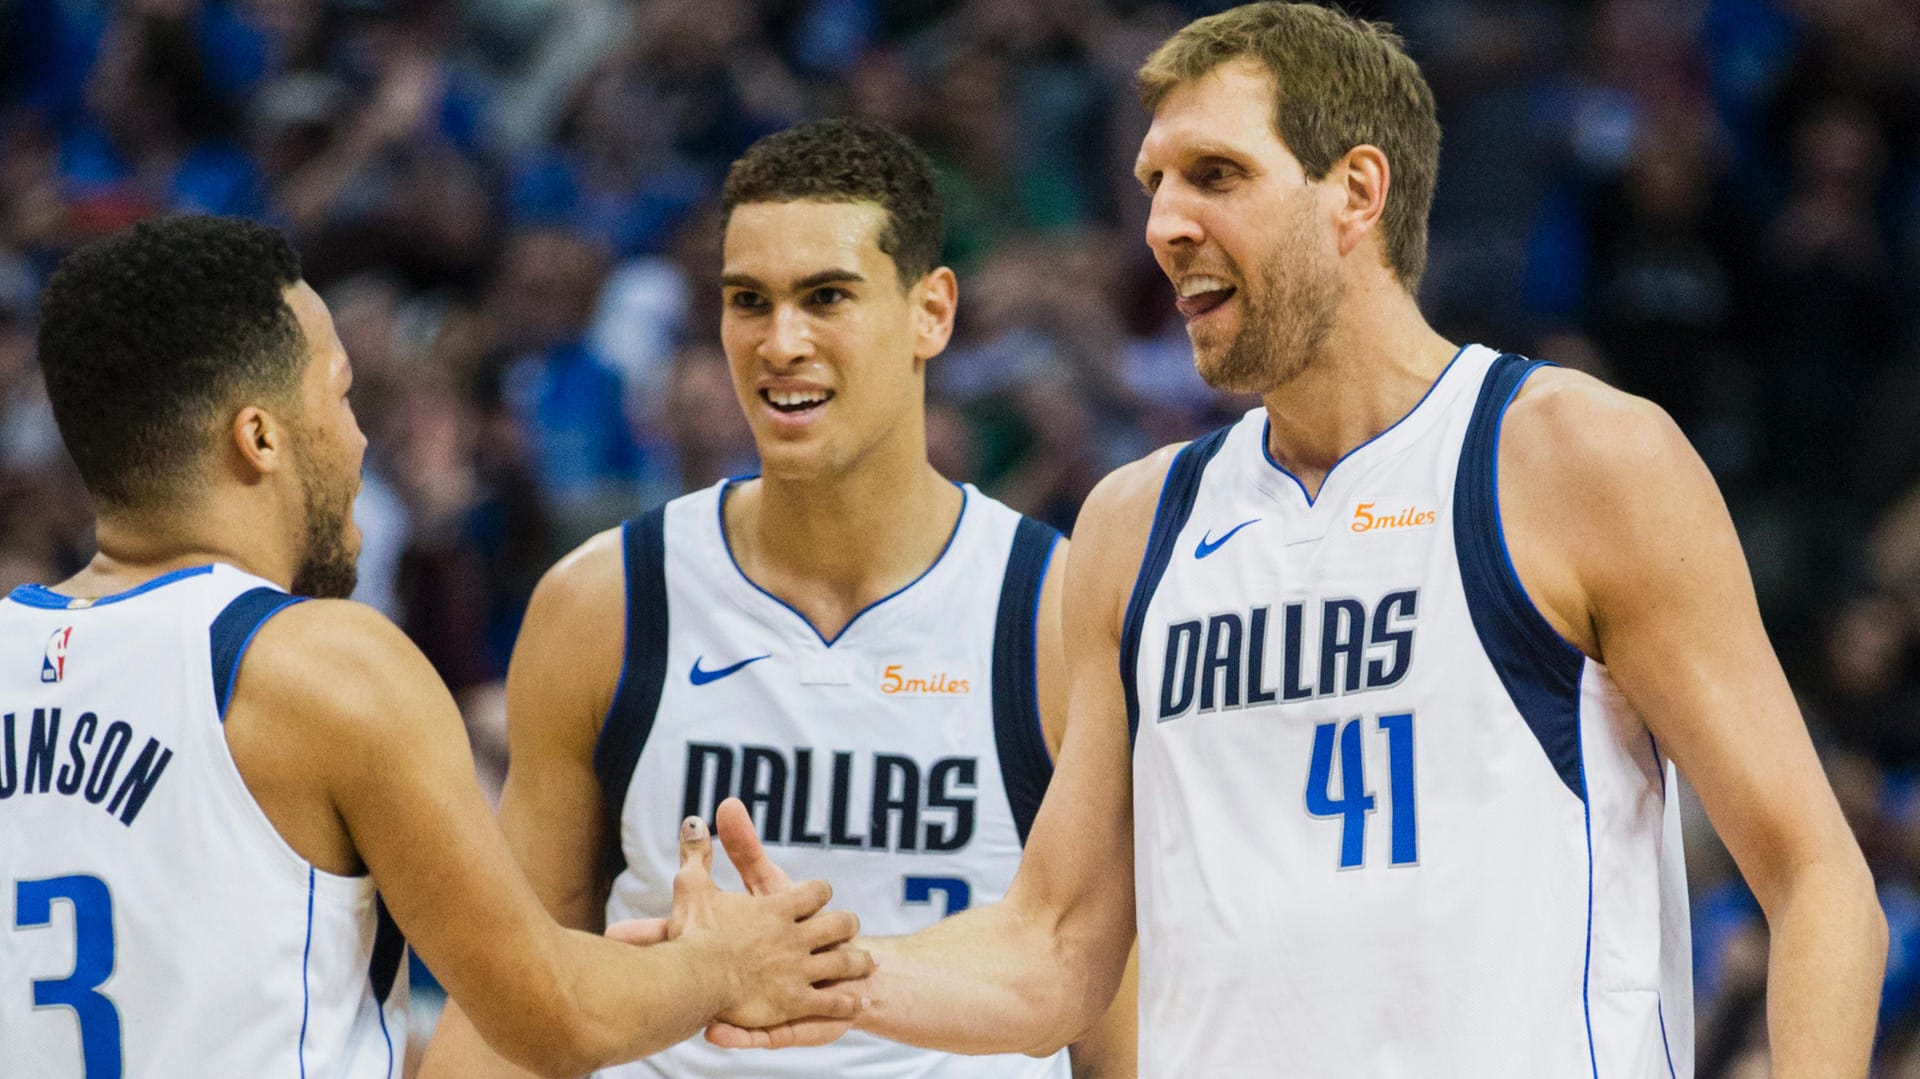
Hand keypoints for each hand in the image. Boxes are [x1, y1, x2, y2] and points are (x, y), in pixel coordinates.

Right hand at [668, 808, 872, 1028]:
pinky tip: (859, 1003)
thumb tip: (694, 821)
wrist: (697, 979)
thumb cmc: (694, 932)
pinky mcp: (796, 1004)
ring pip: (843, 963)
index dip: (819, 891)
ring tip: (868, 962)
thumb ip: (696, 854)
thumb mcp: (694, 885)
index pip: (813, 893)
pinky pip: (832, 1004)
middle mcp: (795, 938)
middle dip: (846, 924)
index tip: (821, 892)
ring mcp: (800, 972)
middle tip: (851, 924)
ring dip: (857, 962)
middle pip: (837, 925)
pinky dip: (848, 1004)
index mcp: (776, 909)